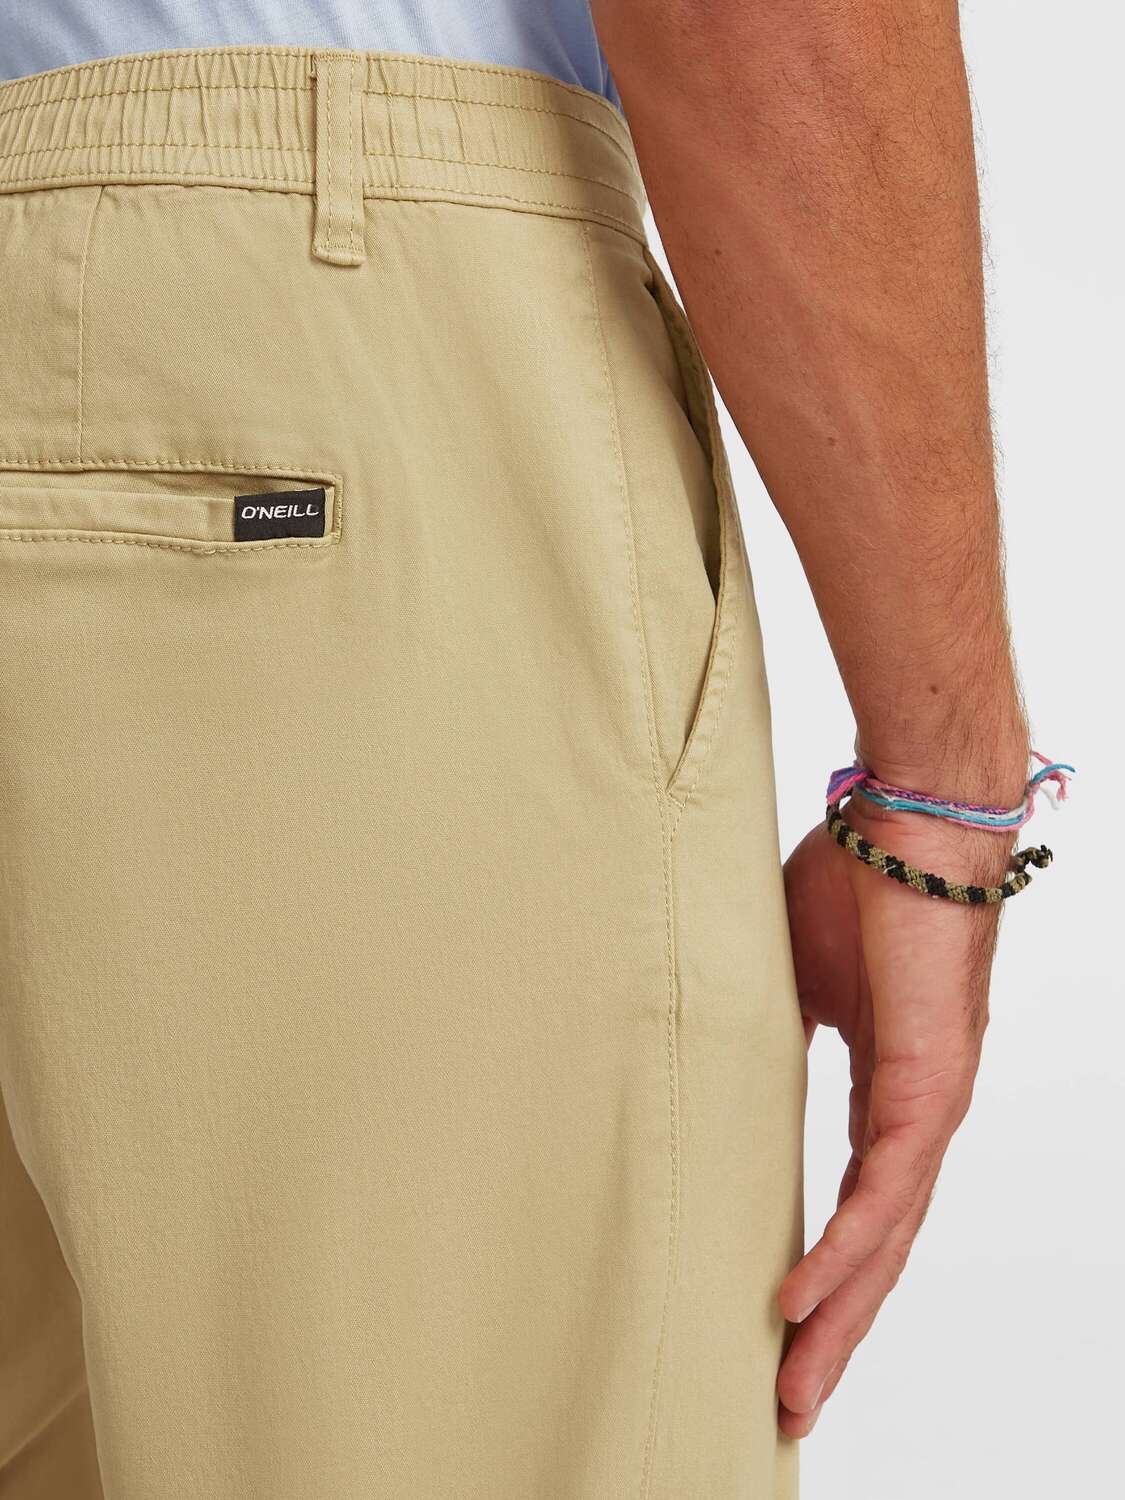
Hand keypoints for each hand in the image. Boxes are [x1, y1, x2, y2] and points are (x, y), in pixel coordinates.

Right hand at [775, 792, 1013, 1436]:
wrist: (910, 818)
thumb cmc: (856, 879)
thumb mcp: (796, 976)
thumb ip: (777, 1031)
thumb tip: (723, 1058)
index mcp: (887, 1088)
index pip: (858, 1205)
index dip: (826, 1271)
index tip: (779, 1324)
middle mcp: (917, 1113)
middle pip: (879, 1247)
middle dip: (834, 1328)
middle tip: (788, 1398)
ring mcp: (928, 1103)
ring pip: (887, 1238)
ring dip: (838, 1314)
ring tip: (791, 1380)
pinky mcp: (927, 1083)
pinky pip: (882, 1187)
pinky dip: (846, 1247)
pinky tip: (802, 1297)